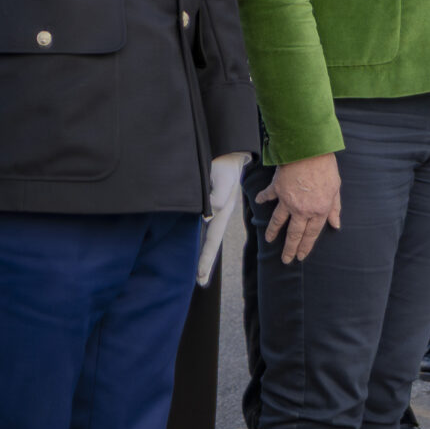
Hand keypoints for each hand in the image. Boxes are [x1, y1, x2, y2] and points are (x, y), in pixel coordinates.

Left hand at [196, 152, 248, 285]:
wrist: (229, 147)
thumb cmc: (224, 161)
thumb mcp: (221, 178)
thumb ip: (217, 197)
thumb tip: (207, 217)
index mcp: (224, 210)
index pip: (212, 239)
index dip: (206, 258)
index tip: (200, 276)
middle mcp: (221, 211)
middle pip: (212, 241)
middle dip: (207, 261)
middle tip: (201, 281)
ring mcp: (217, 207)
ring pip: (209, 234)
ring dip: (205, 251)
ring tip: (201, 268)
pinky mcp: (211, 200)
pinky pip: (205, 223)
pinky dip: (202, 236)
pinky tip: (200, 238)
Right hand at [258, 153, 341, 264]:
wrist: (309, 152)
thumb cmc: (326, 168)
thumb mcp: (336, 189)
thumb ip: (335, 208)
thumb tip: (336, 224)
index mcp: (319, 210)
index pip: (312, 233)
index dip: (306, 246)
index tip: (301, 256)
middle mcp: (302, 210)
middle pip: (294, 233)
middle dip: (289, 248)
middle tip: (285, 259)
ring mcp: (287, 201)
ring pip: (278, 221)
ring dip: (272, 231)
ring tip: (269, 240)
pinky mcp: (277, 190)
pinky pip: (268, 197)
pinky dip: (263, 198)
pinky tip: (259, 202)